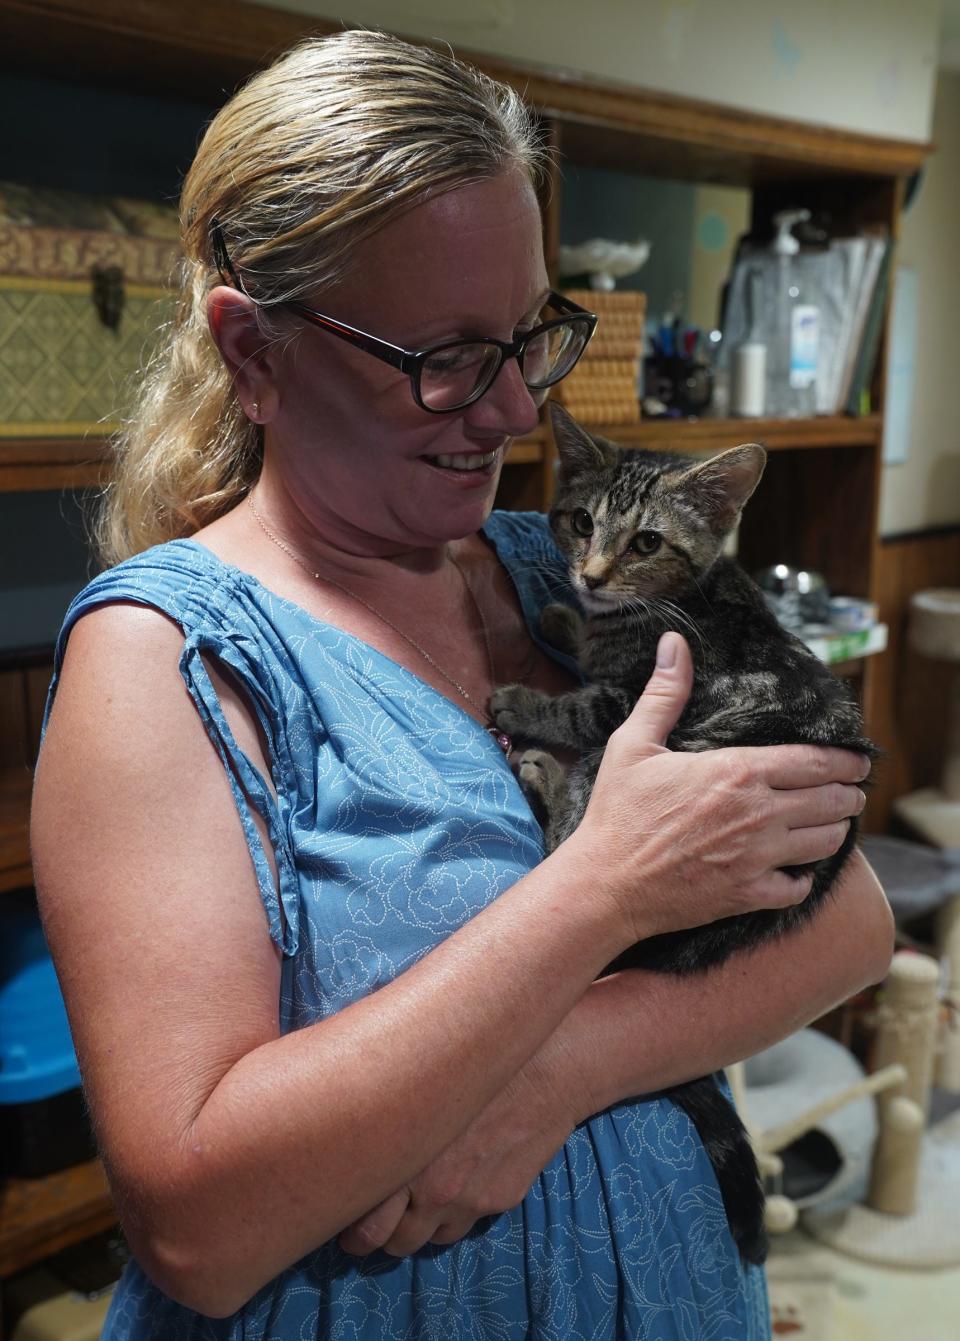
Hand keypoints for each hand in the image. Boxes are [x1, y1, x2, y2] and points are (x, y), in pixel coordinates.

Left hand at [338, 1043, 579, 1257]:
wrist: (543, 1066)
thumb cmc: (472, 1060)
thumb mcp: (416, 1082)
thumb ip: (385, 1120)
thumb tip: (350, 1132)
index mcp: (406, 1156)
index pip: (366, 1228)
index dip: (353, 1233)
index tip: (346, 1225)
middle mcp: (435, 1188)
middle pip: (395, 1243)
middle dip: (383, 1235)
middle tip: (376, 1219)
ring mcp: (469, 1199)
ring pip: (431, 1239)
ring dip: (421, 1225)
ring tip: (418, 1198)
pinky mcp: (498, 1201)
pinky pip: (464, 1224)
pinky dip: (455, 1212)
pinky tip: (456, 1182)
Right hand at [572, 632, 868, 945]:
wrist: (605, 883)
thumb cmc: (618, 812)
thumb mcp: (634, 744)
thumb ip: (664, 694)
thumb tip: (674, 643)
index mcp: (736, 772)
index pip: (814, 762)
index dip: (845, 761)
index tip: (859, 760)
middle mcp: (757, 814)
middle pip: (830, 802)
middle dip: (850, 794)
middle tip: (855, 791)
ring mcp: (756, 858)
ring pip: (824, 844)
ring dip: (837, 831)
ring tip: (837, 824)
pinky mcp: (748, 895)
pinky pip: (797, 888)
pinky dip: (805, 878)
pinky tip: (799, 871)